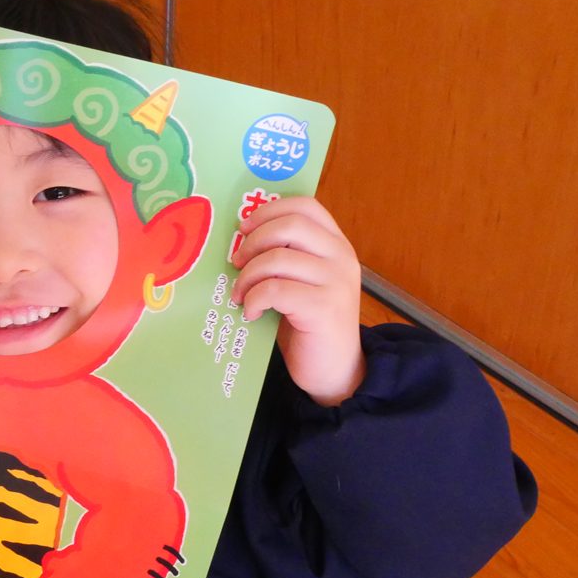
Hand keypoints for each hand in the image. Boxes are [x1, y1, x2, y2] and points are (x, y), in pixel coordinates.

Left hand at [230, 195, 364, 405]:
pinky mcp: (324, 308)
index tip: (244, 227)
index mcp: (336, 245)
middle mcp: (341, 257)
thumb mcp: (301, 282)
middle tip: (236, 263)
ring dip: (248, 276)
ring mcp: (336, 282)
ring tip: (240, 294)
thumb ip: (284, 257)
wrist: (336, 371)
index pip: (305, 206)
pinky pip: (276, 290)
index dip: (270, 211)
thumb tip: (238, 241)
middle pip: (290, 226)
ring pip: (278, 259)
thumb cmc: (309, 325)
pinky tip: (250, 312)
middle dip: (254, 241)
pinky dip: (254, 299)